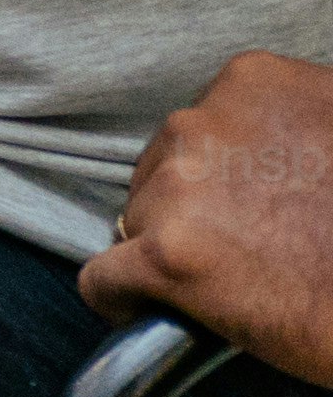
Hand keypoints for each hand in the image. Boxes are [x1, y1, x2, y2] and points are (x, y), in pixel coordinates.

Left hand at [85, 51, 332, 378]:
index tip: (252, 208)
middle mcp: (203, 123)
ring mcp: (179, 187)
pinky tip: (153, 313)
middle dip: (191, 211)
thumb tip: (269, 147)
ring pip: (134, 221)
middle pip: (160, 172)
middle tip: (247, 251)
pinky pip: (103, 281)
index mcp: (253, 83)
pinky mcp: (165, 255)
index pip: (201, 129)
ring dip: (167, 251)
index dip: (221, 177)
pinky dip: (122, 300)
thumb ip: (294, 122)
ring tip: (229, 284)